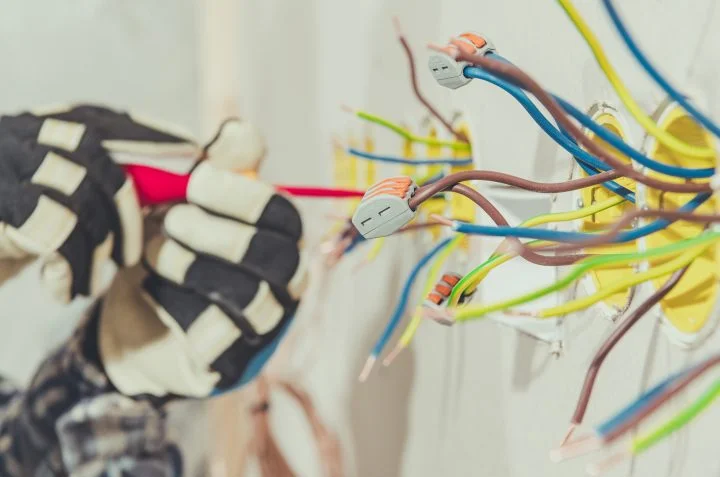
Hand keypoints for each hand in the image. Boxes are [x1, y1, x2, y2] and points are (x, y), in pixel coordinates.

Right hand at [0, 108, 155, 299]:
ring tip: (98, 279)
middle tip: (133, 253)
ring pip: (78, 190)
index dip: (149, 133)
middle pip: (94, 153)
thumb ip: (87, 189)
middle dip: (129, 204)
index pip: (98, 118)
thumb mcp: (46, 208)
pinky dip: (70, 266)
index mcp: (28, 129)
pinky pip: (54, 229)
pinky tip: (63, 292)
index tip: (192, 151)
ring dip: (100, 243)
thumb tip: (161, 186)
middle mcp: (11, 136)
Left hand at [98, 162, 306, 397]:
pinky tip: (152, 286)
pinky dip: (175, 304)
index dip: (243, 196)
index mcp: (281, 238)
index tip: (195, 182)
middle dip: (219, 234)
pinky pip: (215, 335)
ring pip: (250, 299)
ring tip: (156, 251)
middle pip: (277, 259)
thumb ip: (220, 167)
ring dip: (194, 266)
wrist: (138, 317)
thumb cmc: (175, 249)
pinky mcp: (230, 359)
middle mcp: (285, 283)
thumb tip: (242, 134)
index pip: (285, 216)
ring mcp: (263, 326)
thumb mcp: (191, 203)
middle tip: (173, 220)